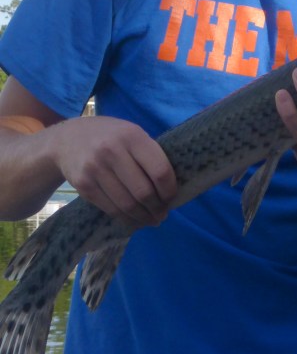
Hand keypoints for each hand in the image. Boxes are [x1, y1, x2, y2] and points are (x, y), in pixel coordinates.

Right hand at [47, 116, 176, 228]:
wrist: (67, 139)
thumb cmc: (110, 136)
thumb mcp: (132, 133)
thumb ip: (149, 154)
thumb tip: (169, 189)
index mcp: (132, 136)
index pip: (160, 171)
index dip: (169, 190)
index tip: (171, 198)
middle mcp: (113, 151)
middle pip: (143, 192)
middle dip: (157, 208)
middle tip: (162, 214)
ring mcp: (95, 169)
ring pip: (127, 204)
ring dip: (143, 217)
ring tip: (151, 220)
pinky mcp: (84, 186)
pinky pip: (110, 209)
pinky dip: (126, 218)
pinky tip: (134, 219)